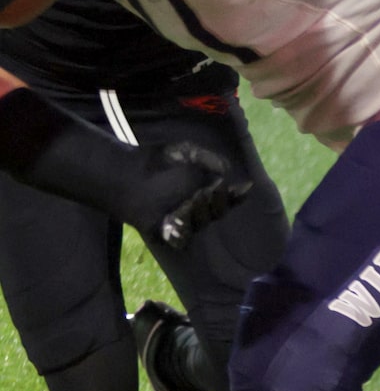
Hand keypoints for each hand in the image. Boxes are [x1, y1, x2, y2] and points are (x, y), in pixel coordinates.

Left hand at [132, 141, 249, 250]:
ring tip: (192, 199)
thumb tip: (226, 172)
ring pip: (201, 224)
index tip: (243, 186)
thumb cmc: (156, 161)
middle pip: (218, 212)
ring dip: (201, 213)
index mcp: (205, 191)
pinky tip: (177, 216)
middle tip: (211, 191)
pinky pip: (180, 239)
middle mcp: (196, 208)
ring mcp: (181, 222)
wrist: (125, 173)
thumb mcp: (186, 151)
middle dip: (220, 202)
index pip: (228, 198)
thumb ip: (208, 158)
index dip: (238, 195)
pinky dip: (182, 230)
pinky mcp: (164, 233)